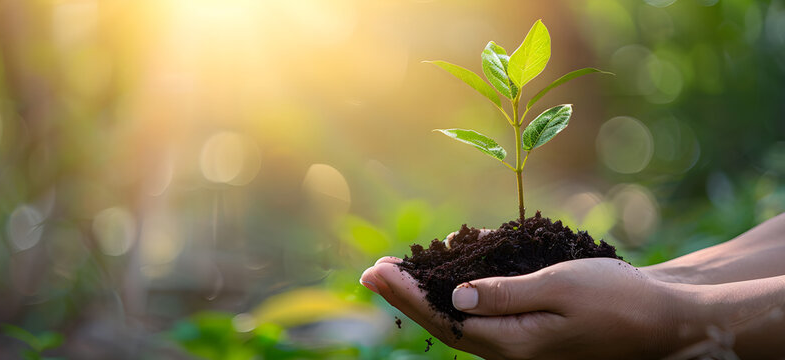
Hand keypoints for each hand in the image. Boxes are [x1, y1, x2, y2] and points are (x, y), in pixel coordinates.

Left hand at [361, 257, 696, 358]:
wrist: (660, 320)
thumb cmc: (615, 298)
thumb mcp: (559, 288)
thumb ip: (505, 294)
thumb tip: (454, 297)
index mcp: (512, 343)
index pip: (443, 319)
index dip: (407, 295)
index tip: (378, 270)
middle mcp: (509, 350)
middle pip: (443, 323)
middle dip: (406, 296)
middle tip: (372, 270)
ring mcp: (518, 345)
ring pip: (459, 321)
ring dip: (427, 296)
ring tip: (399, 272)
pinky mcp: (528, 335)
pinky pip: (482, 317)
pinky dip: (457, 296)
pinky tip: (446, 278)